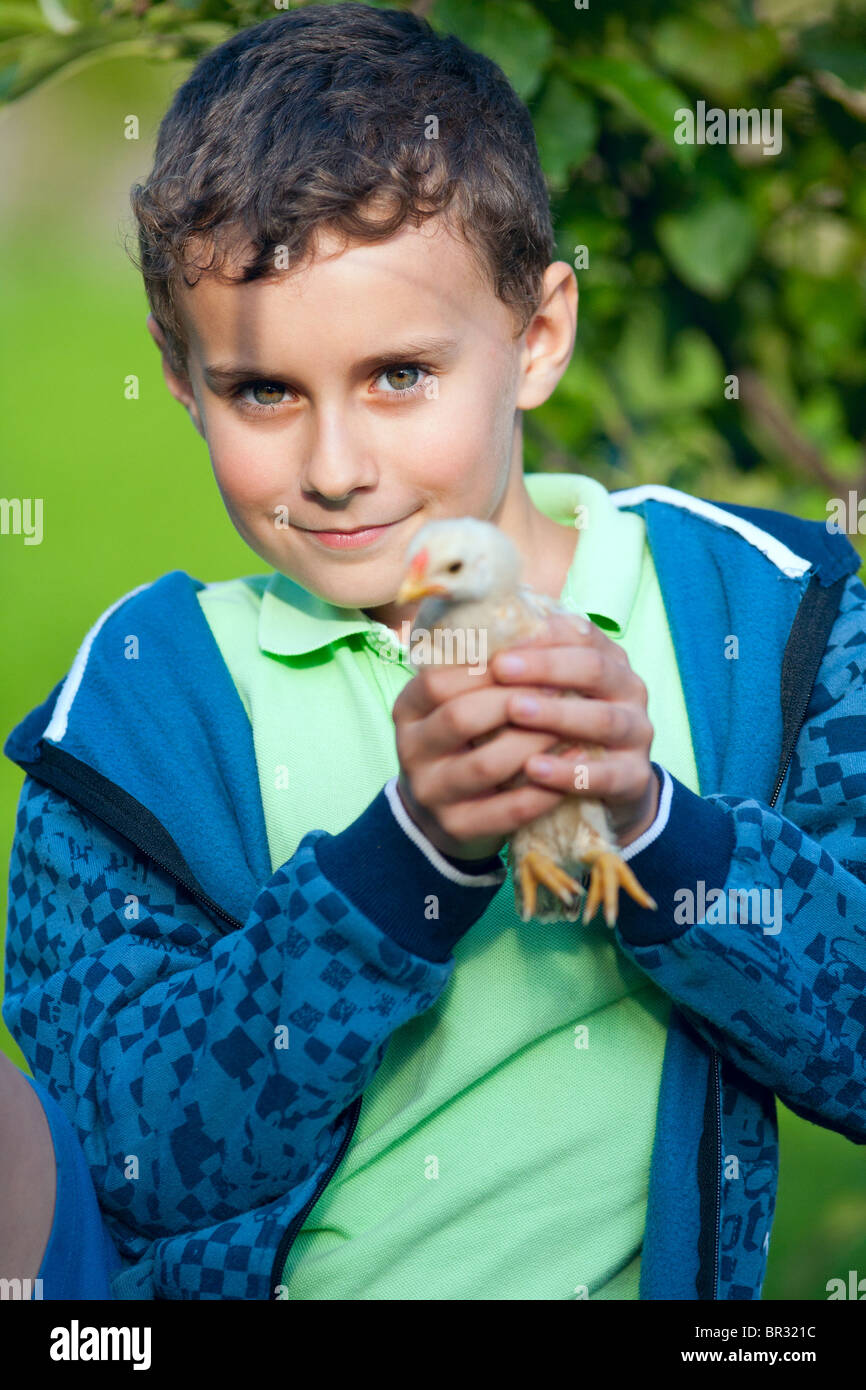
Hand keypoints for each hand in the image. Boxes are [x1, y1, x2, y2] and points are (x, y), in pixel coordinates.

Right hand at [392, 657, 585, 860]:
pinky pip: (508, 809)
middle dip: (516, 701)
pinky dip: (546, 788)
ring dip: (534, 743)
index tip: (531, 658)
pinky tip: (575, 766)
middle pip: (460, 717)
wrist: (444, 814)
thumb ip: (482, 671)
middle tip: (560, 690)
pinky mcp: (457, 828)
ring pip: (486, 765)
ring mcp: (431, 793)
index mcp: (407, 710)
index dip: (486, 667)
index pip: (439, 680)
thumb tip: (535, 621)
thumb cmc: (465, 741)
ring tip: (572, 727)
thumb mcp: (457, 703)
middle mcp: (410, 750)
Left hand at [490, 613, 659, 845]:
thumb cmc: (564, 726)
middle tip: (500, 668)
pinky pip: (605, 775)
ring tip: (515, 711)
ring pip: (603, 720)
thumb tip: (467, 641)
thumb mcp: (549, 692)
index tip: (498, 638)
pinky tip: (534, 769)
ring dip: (557, 714)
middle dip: (545, 667)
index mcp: (608, 658)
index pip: (580, 633)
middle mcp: (629, 689)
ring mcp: (637, 733)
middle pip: (593, 669)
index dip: (540, 635)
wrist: (609, 785)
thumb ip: (523, 667)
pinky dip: (568, 772)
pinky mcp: (635, 777)